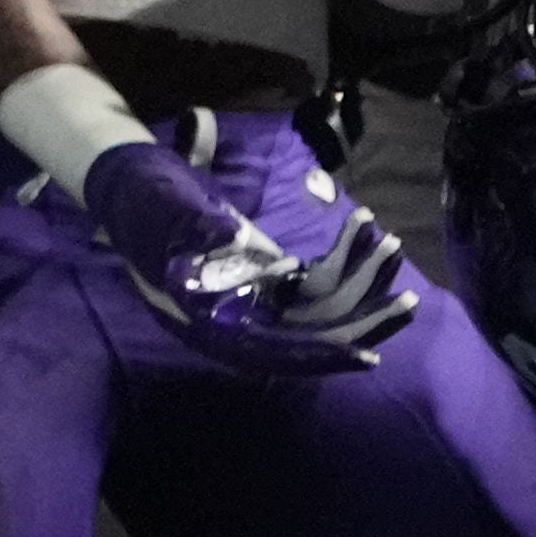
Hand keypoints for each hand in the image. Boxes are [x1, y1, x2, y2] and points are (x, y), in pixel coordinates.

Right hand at [64, 136, 413, 373]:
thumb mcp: (165, 208)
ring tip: (392, 245)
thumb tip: (239, 241)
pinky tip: (366, 225)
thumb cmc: (142, 197)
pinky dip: (343, 260)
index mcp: (203, 317)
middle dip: (360, 321)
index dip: (317, 356)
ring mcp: (251, 299)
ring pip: (319, 309)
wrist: (129, 181)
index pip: (267, 351)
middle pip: (307, 336)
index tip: (364, 354)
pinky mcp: (265, 277)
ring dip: (360, 282)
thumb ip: (199, 226)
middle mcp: (232, 318)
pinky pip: (316, 281)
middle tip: (406, 302)